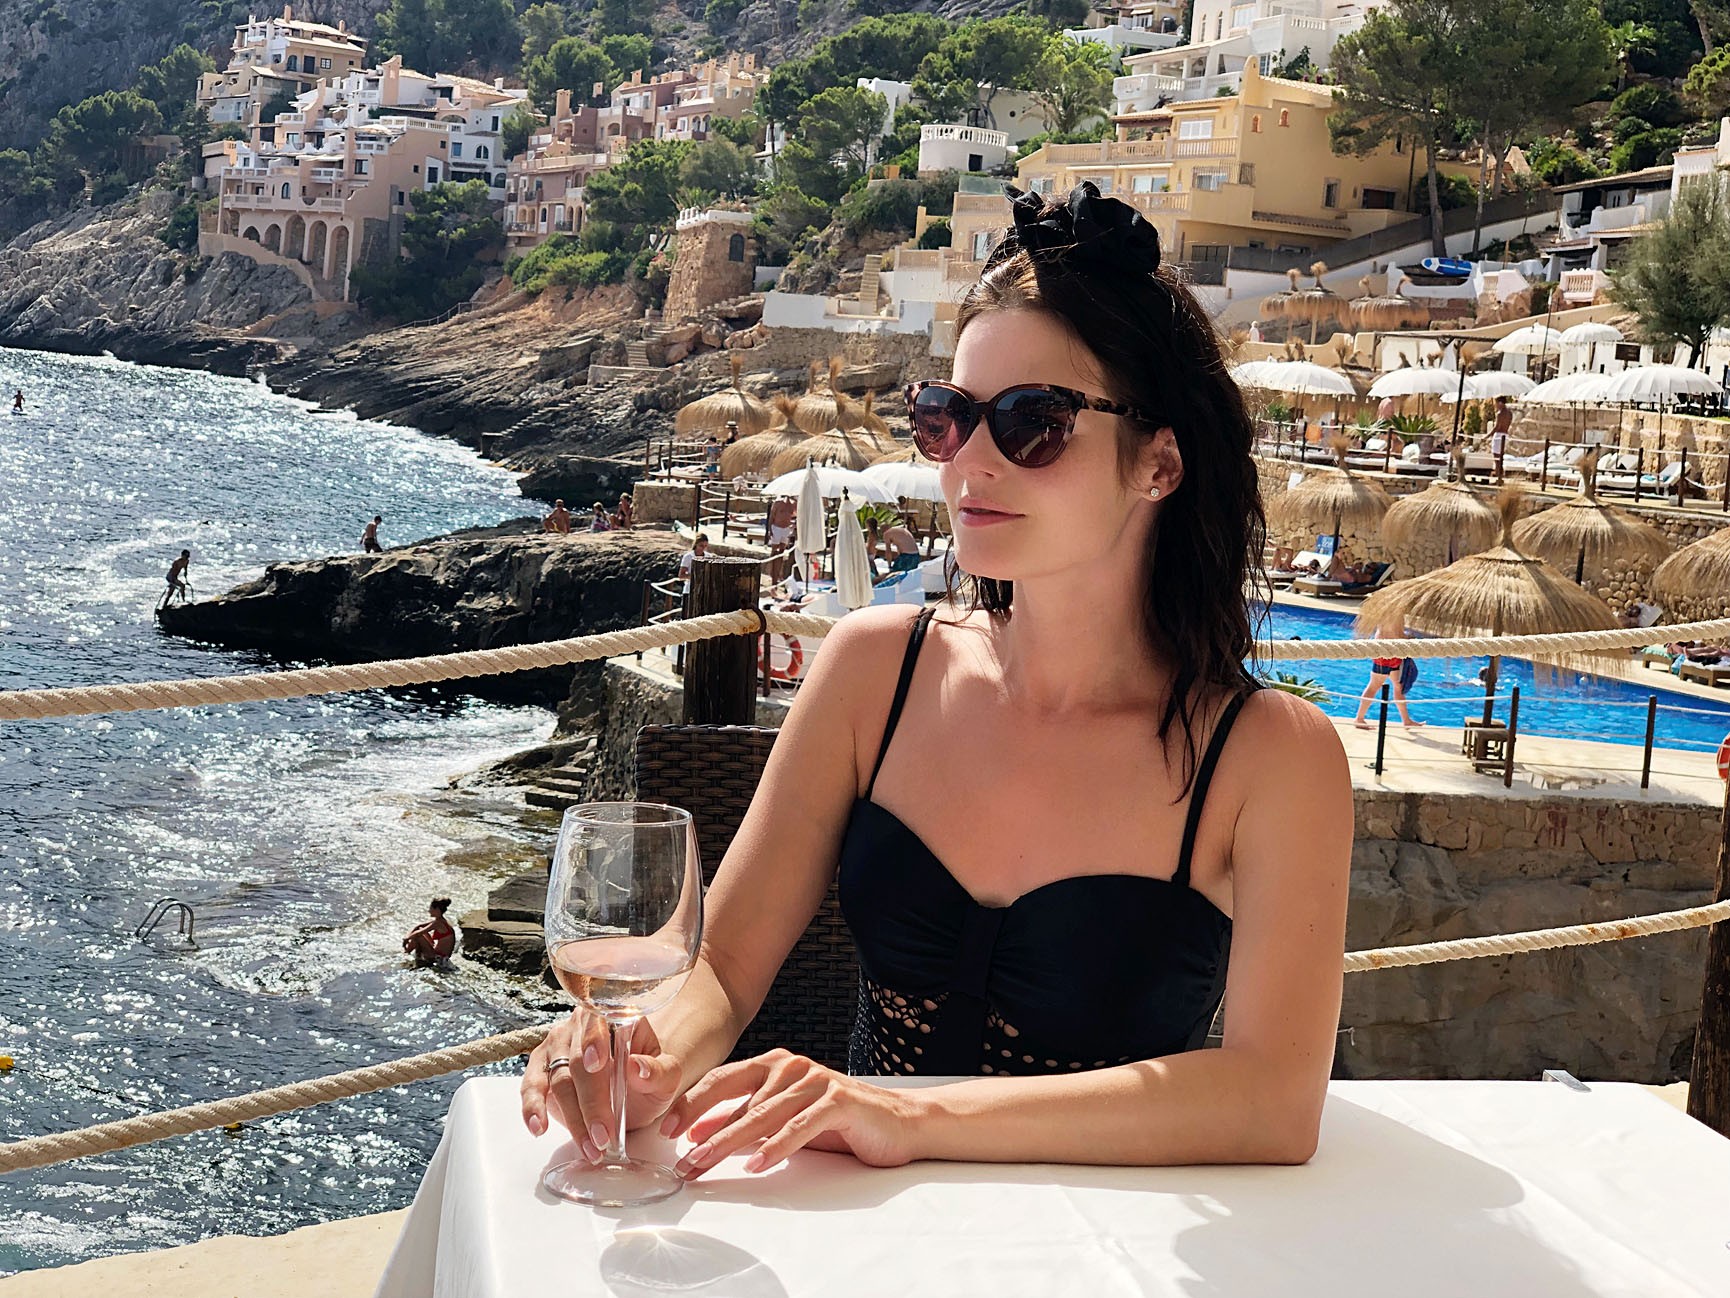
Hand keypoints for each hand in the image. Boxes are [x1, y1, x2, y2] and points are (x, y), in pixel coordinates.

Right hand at [520, 1011, 682, 1161]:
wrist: (633, 1097)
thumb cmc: (649, 1081)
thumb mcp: (666, 1078)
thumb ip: (658, 1071)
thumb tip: (636, 1067)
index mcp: (615, 1017)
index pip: (601, 1022)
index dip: (596, 1040)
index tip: (597, 1064)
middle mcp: (582, 1025)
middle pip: (578, 1060)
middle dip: (591, 1102)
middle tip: (603, 1135)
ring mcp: (558, 1045)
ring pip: (558, 1079)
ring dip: (572, 1118)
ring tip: (589, 1146)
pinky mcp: (541, 1068)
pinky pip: (532, 1085)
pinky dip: (532, 1107)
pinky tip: (538, 1126)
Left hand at [657, 1049, 921, 1179]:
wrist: (896, 1121)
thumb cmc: (837, 1121)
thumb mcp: (784, 1119)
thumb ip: (746, 1121)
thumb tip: (700, 1135)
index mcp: (774, 1066)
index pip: (723, 1080)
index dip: (692, 1104)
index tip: (666, 1129)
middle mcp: (791, 1067)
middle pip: (737, 1096)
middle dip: (704, 1127)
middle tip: (681, 1155)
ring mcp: (816, 1081)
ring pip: (764, 1114)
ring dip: (730, 1141)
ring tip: (705, 1163)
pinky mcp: (839, 1101)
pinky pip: (800, 1126)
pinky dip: (776, 1147)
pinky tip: (757, 1164)